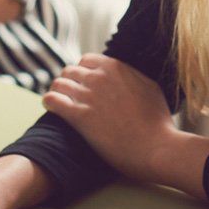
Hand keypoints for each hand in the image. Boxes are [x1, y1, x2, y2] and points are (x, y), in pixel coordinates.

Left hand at [40, 54, 181, 183]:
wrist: (157, 147)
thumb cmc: (158, 123)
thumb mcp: (150, 88)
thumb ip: (133, 76)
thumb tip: (125, 74)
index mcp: (116, 67)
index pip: (86, 60)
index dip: (83, 72)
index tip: (83, 84)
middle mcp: (99, 77)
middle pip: (70, 71)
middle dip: (69, 82)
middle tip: (69, 96)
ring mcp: (88, 95)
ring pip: (58, 83)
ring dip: (57, 92)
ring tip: (58, 102)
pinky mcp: (79, 115)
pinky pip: (52, 100)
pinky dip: (49, 102)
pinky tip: (51, 108)